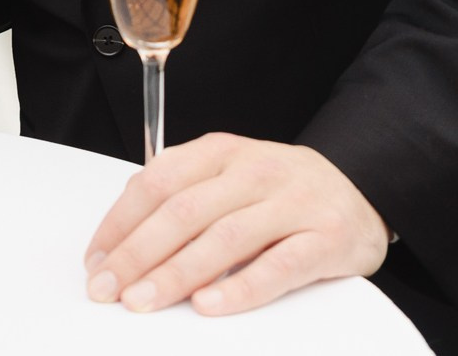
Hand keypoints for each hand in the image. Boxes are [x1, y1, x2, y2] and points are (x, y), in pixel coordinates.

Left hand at [83, 133, 388, 315]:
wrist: (362, 189)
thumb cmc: (280, 191)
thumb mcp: (229, 176)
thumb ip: (183, 197)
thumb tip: (122, 242)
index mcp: (221, 152)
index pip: (157, 182)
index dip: (120, 223)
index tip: (96, 260)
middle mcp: (254, 171)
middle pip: (183, 212)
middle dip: (137, 254)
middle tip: (107, 290)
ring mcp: (293, 203)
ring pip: (224, 238)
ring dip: (176, 274)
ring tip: (143, 302)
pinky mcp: (327, 239)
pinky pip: (279, 267)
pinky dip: (241, 288)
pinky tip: (208, 305)